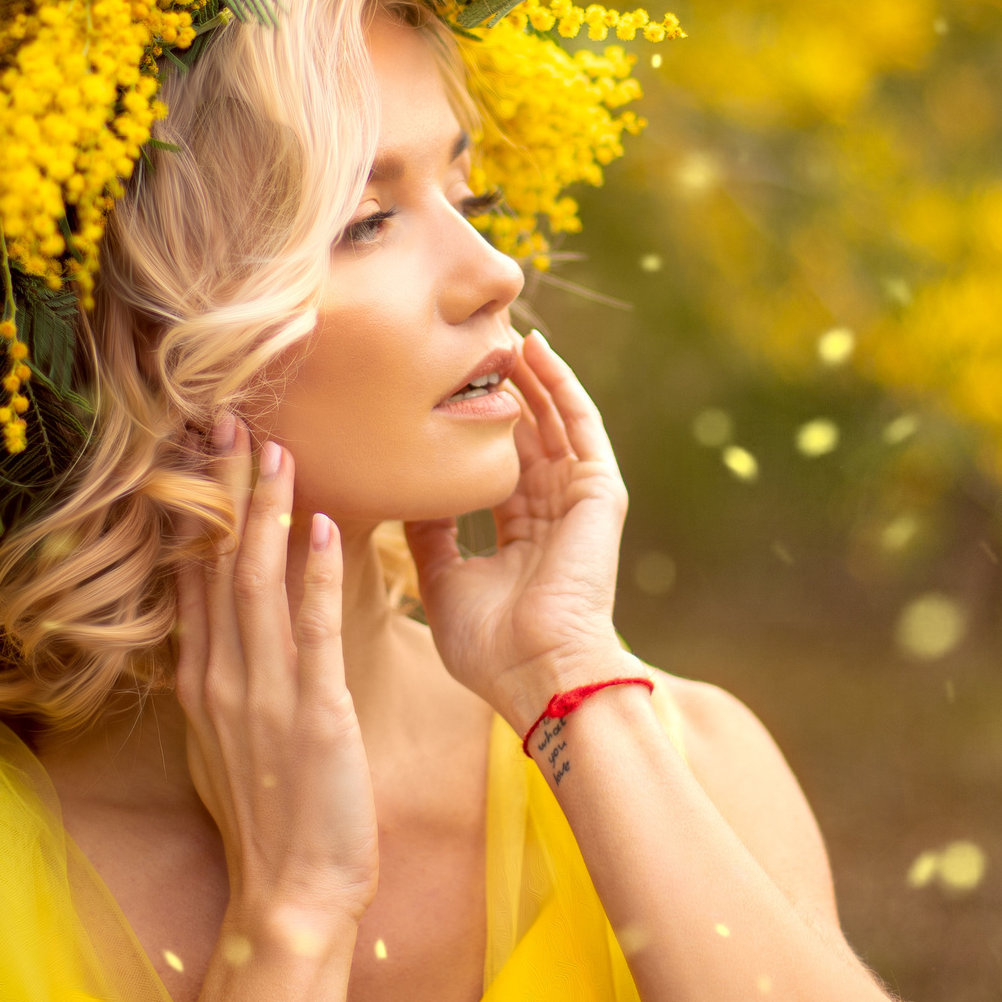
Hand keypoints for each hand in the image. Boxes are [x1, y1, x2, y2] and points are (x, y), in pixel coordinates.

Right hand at [172, 418, 378, 948]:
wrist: (290, 893)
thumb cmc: (274, 815)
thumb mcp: (231, 735)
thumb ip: (228, 674)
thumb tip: (226, 622)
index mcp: (202, 678)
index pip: (190, 573)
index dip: (193, 506)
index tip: (194, 444)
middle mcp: (221, 677)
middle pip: (214, 562)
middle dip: (221, 486)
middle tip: (224, 415)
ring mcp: (262, 694)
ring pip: (257, 583)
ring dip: (267, 511)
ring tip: (276, 447)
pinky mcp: (313, 714)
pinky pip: (313, 630)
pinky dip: (317, 574)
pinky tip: (328, 525)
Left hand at [408, 330, 641, 736]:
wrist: (539, 672)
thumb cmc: (492, 646)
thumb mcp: (443, 581)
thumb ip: (428, 534)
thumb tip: (402, 491)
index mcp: (521, 536)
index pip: (497, 467)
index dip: (469, 430)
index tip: (435, 392)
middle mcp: (552, 512)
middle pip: (526, 435)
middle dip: (500, 391)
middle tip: (468, 343)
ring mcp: (579, 500)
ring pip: (553, 420)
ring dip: (530, 375)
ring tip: (501, 330)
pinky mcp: (599, 491)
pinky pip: (580, 425)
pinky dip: (561, 385)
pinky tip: (538, 349)